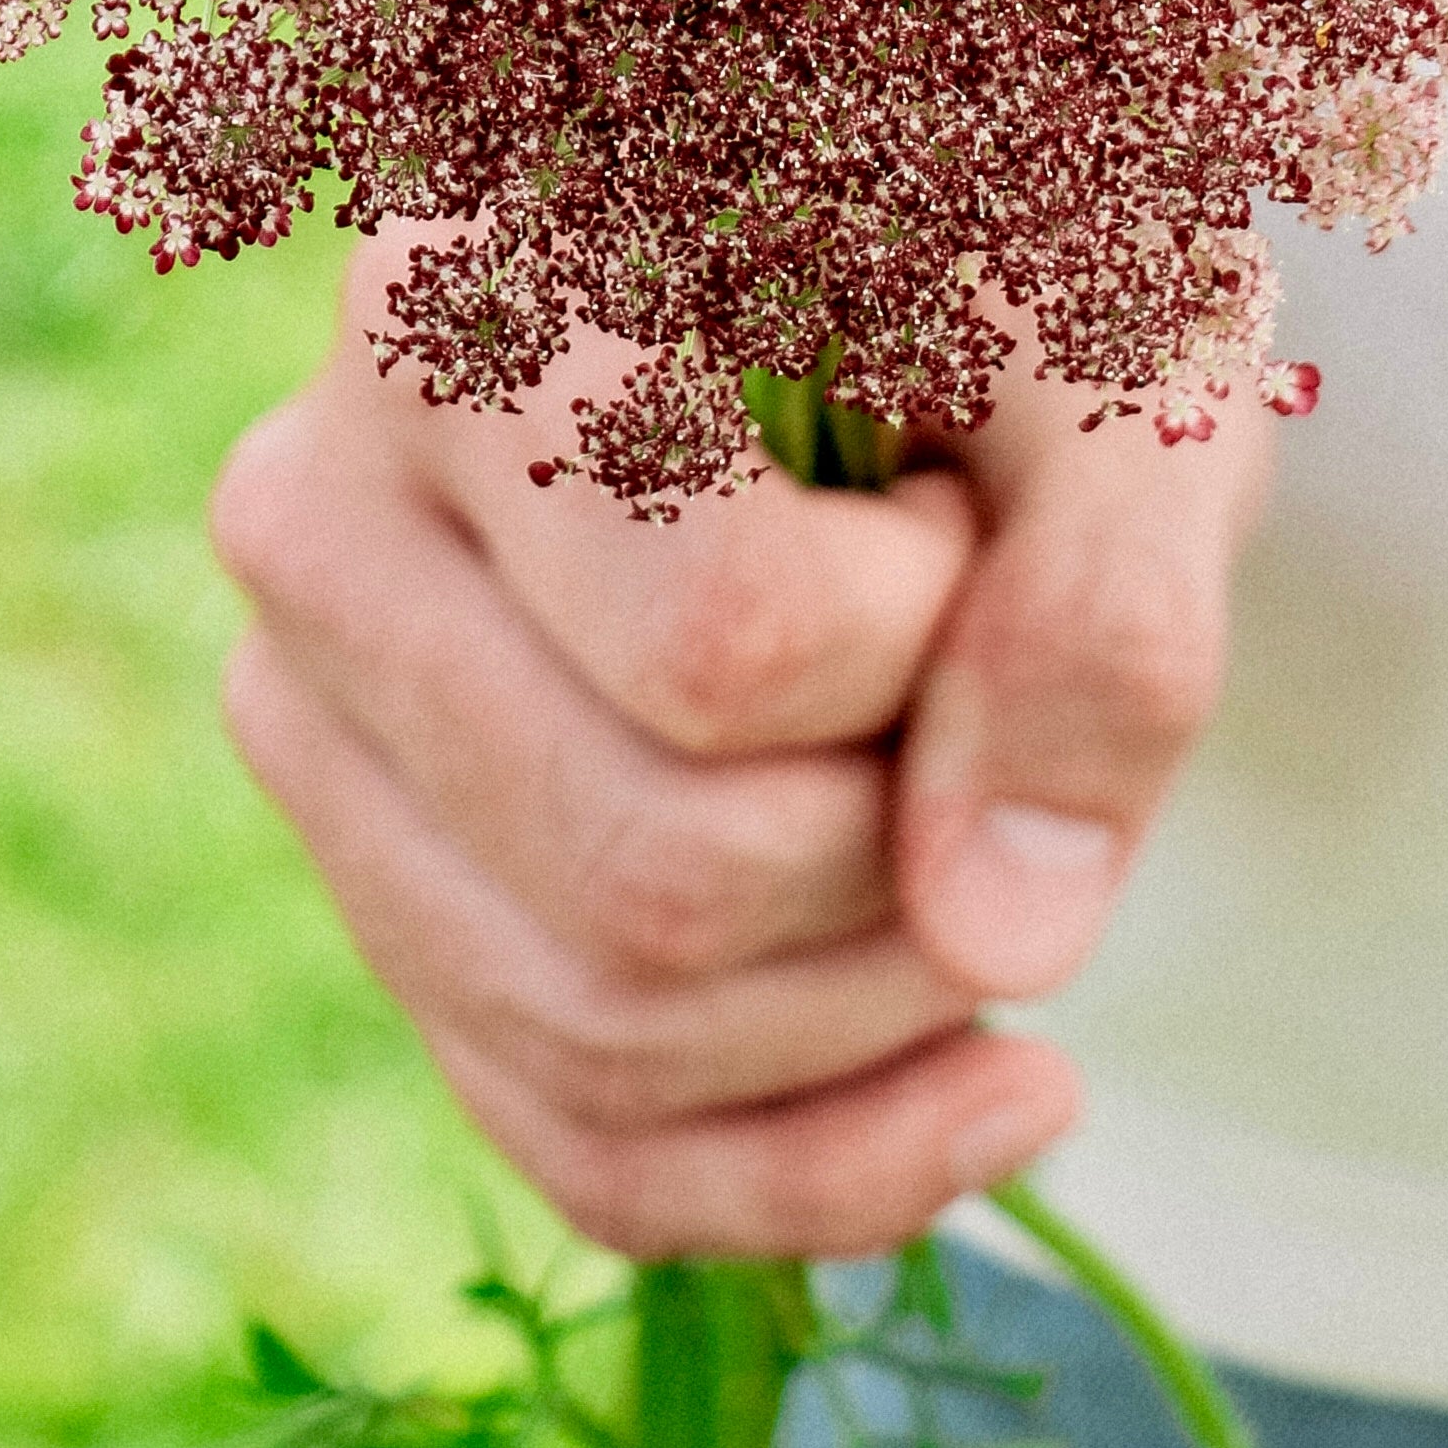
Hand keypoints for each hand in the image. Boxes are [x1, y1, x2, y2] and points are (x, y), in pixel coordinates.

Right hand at [212, 250, 1273, 1261]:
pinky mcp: (389, 894)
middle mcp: (319, 520)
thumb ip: (1106, 607)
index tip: (970, 505)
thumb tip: (998, 938)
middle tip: (1005, 700)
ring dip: (885, 1009)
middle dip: (919, 863)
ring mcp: (320, 728)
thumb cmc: (1019, 279)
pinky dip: (822, 1169)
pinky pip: (584, 1148)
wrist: (921, 291)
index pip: (726, 643)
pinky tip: (998, 1089)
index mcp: (468, 316)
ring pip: (605, 1037)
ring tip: (983, 821)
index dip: (937, 638)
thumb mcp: (1127, 375)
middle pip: (657, 875)